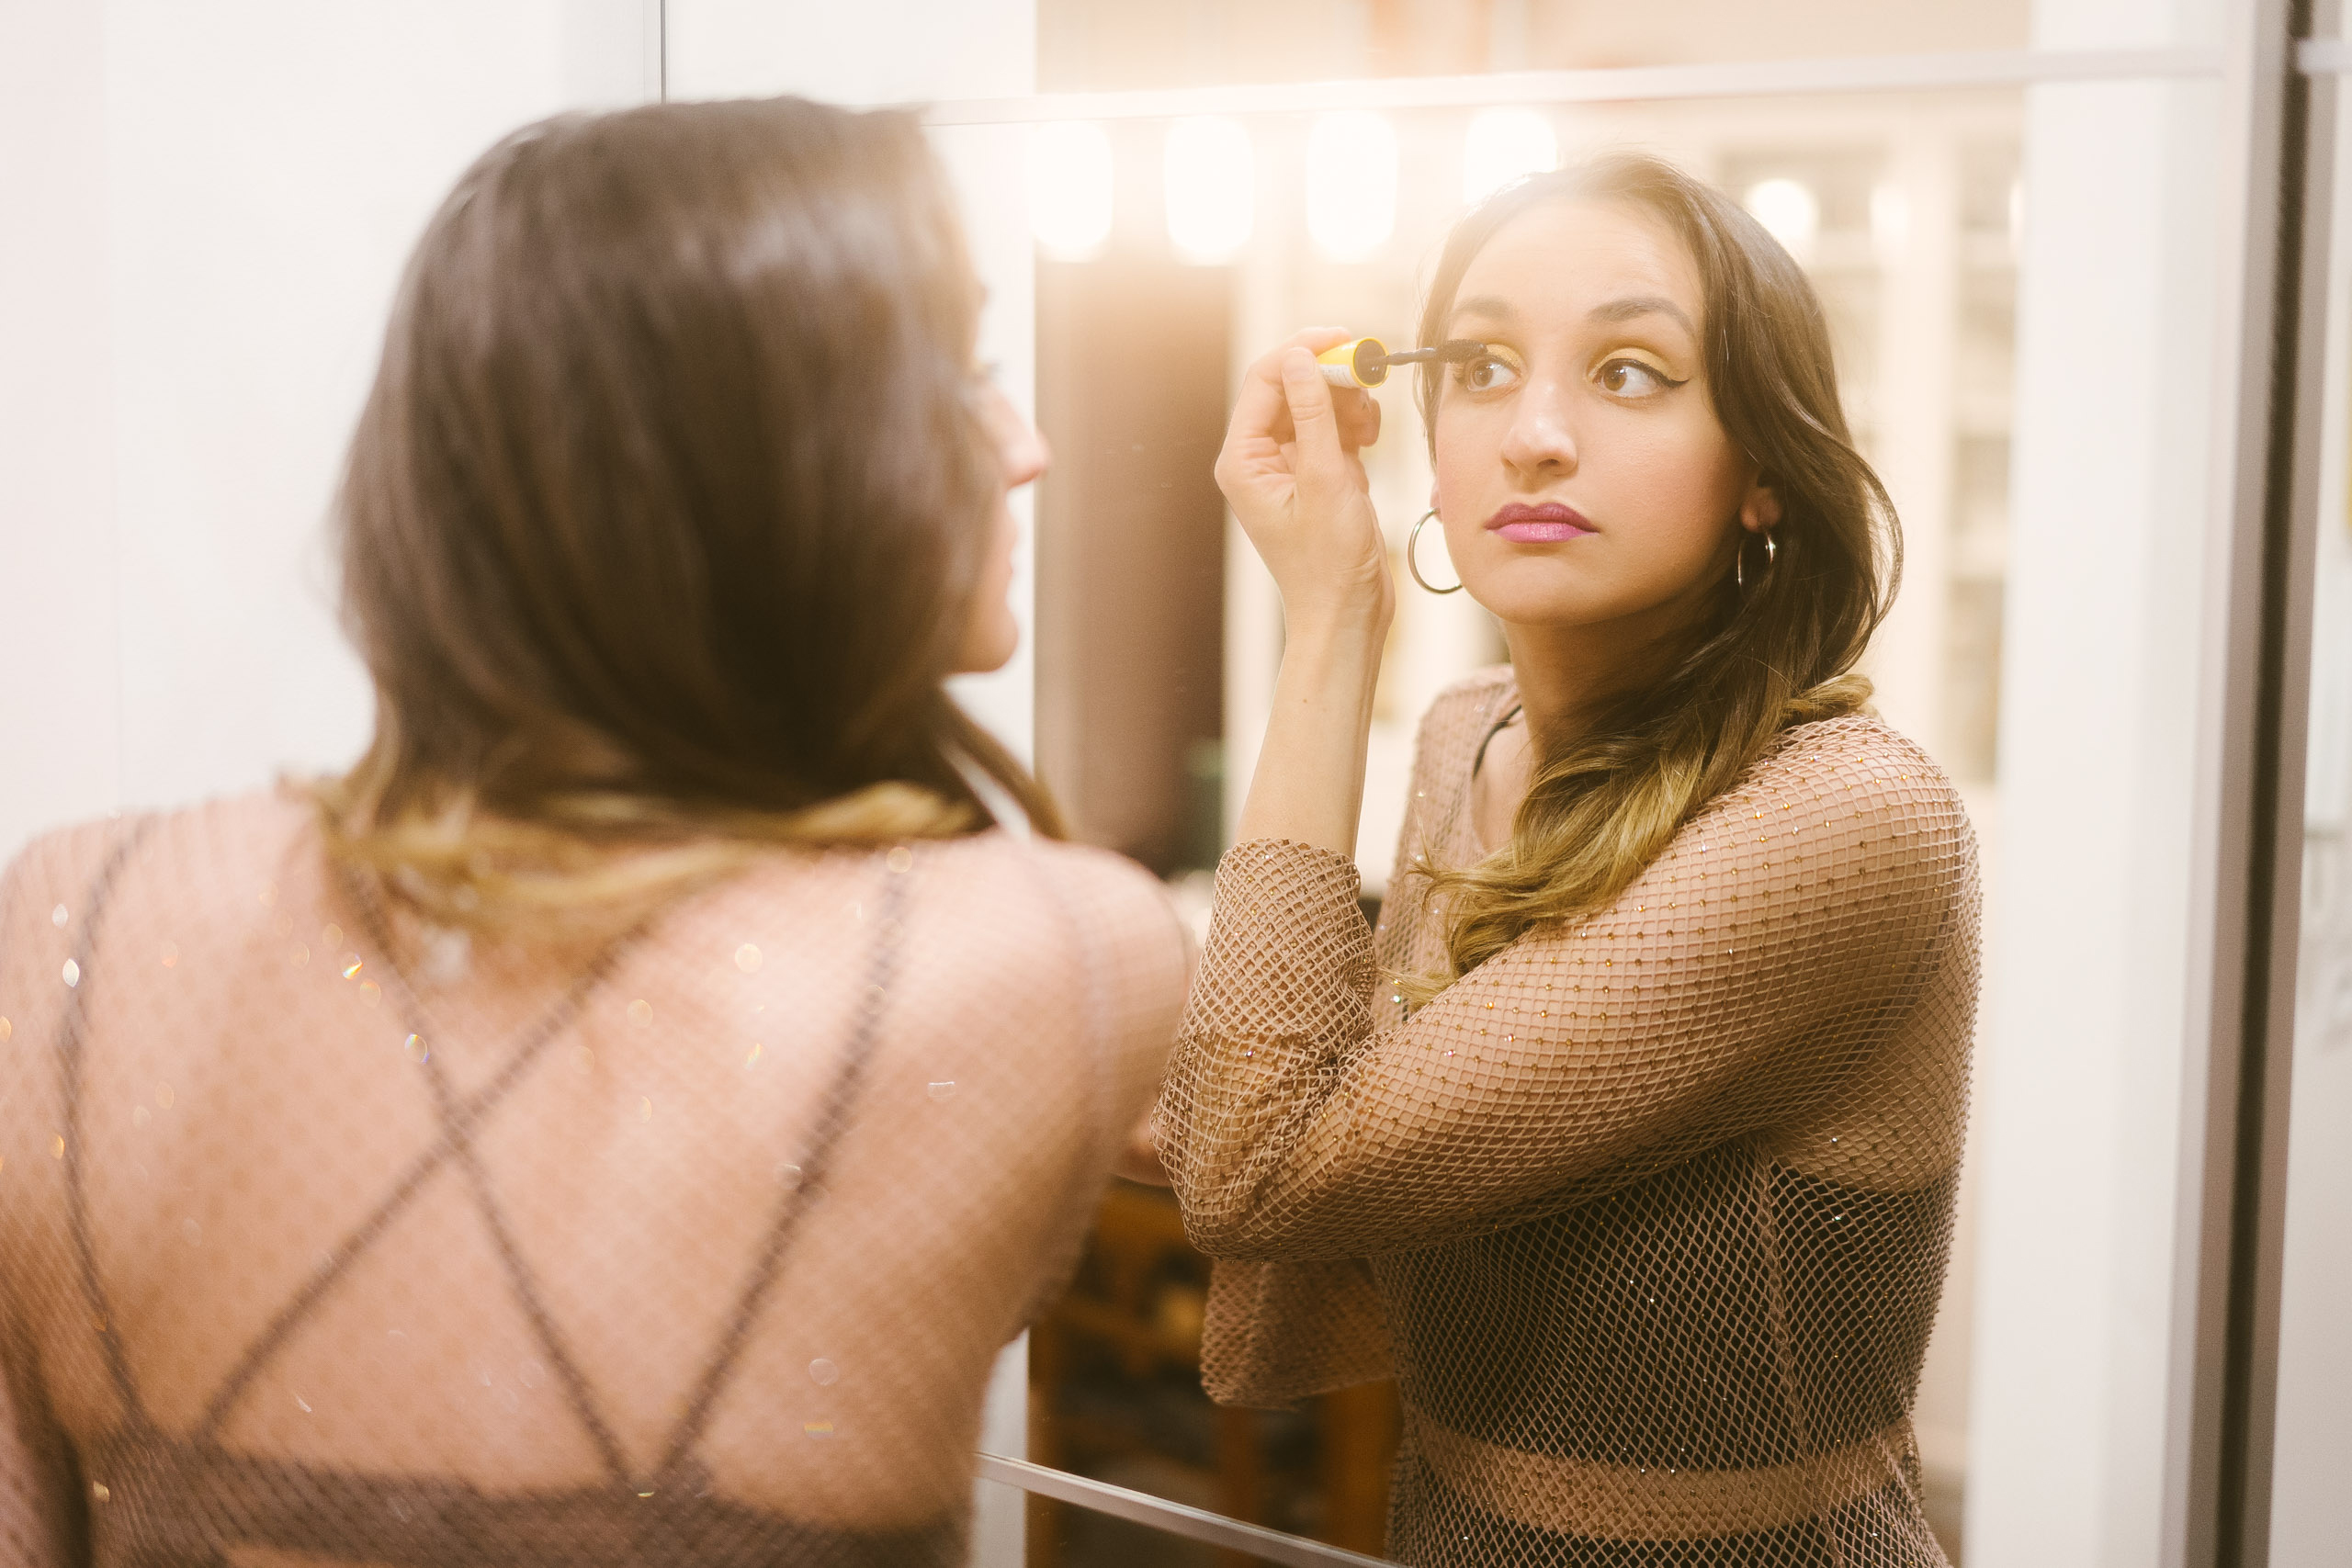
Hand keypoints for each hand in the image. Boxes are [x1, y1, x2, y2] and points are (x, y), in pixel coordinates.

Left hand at [1214, 329, 1392, 636]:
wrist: (1347, 613)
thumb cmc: (1329, 563)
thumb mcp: (1326, 480)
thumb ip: (1315, 415)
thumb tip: (1302, 358)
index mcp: (1243, 460)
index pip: (1264, 380)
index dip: (1302, 351)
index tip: (1344, 339)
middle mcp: (1259, 458)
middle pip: (1291, 387)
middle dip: (1331, 378)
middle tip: (1369, 377)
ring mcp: (1289, 465)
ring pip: (1317, 404)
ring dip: (1348, 403)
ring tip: (1371, 429)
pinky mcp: (1317, 473)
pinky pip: (1333, 428)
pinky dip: (1355, 425)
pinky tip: (1371, 441)